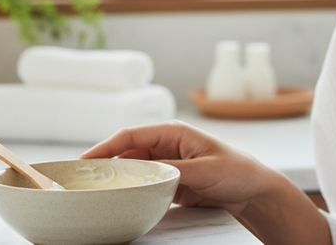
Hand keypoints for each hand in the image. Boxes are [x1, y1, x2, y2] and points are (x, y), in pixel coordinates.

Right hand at [81, 120, 273, 213]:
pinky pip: (142, 185)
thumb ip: (173, 171)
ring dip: (115, 181)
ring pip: (131, 171)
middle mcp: (166, 146)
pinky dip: (129, 192)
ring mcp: (167, 164)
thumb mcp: (205, 171)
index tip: (83, 162)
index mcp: (173, 132)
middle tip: (81, 184)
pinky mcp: (169, 183)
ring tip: (94, 195)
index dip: (104, 147)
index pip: (130, 135)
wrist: (255, 192)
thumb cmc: (237, 171)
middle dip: (103, 166)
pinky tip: (117, 203)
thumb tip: (142, 174)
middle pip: (125, 153)